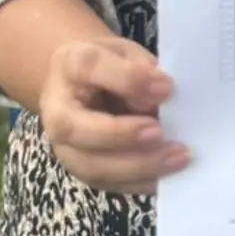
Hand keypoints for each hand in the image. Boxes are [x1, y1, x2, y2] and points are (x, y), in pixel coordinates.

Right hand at [38, 38, 190, 193]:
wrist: (81, 86)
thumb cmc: (109, 65)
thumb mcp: (126, 52)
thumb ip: (140, 68)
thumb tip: (161, 93)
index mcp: (70, 65)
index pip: (91, 69)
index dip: (129, 79)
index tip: (167, 88)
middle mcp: (57, 109)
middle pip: (78, 129)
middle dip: (123, 136)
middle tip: (161, 133)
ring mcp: (66, 145)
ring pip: (92, 166)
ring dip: (137, 166)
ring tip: (177, 158)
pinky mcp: (83, 169)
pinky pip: (108, 183)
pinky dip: (140, 182)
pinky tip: (168, 175)